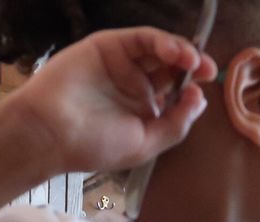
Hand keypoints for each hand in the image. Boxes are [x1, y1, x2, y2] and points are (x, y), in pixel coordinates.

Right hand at [8, 27, 217, 174]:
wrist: (51, 133)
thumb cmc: (94, 145)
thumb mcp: (145, 143)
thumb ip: (175, 123)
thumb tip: (199, 97)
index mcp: (142, 109)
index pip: (175, 91)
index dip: (193, 85)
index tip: (208, 85)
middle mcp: (133, 85)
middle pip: (170, 67)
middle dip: (192, 66)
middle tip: (207, 68)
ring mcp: (121, 64)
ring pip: (158, 50)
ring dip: (180, 51)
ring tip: (193, 60)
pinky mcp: (108, 47)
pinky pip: (140, 39)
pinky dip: (161, 41)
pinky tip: (175, 52)